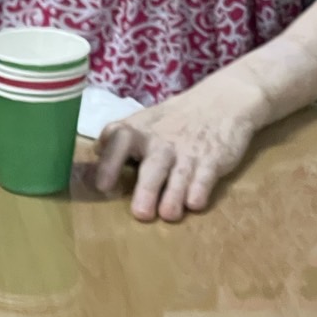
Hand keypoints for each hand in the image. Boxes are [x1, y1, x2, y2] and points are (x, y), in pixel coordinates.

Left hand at [94, 73, 267, 221]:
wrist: (223, 101)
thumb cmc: (175, 119)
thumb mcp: (146, 122)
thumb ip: (121, 142)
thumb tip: (93, 161)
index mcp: (139, 130)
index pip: (119, 140)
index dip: (109, 162)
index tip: (103, 185)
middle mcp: (161, 141)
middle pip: (152, 166)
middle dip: (147, 190)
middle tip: (141, 214)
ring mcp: (188, 151)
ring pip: (179, 177)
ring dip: (173, 197)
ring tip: (169, 215)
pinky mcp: (213, 159)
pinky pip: (205, 178)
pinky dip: (200, 191)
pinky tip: (195, 203)